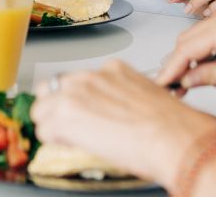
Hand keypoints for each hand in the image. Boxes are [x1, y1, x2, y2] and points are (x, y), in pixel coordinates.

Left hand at [31, 61, 215, 187]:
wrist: (173, 137)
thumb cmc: (169, 124)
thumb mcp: (143, 98)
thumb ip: (119, 97)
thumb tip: (110, 112)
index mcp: (112, 69)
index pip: (78, 81)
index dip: (77, 100)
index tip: (84, 113)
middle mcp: (90, 76)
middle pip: (54, 88)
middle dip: (58, 108)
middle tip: (73, 126)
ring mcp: (75, 93)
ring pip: (42, 108)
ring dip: (52, 123)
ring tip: (71, 138)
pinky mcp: (66, 115)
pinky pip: (45, 128)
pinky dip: (53, 140)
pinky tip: (71, 145)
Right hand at [157, 5, 215, 93]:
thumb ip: (211, 75)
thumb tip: (187, 78)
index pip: (187, 47)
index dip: (171, 67)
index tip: (162, 82)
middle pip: (188, 37)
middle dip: (178, 62)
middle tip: (174, 86)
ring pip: (198, 34)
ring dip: (190, 56)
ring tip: (189, 81)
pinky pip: (212, 31)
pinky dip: (205, 49)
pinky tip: (205, 67)